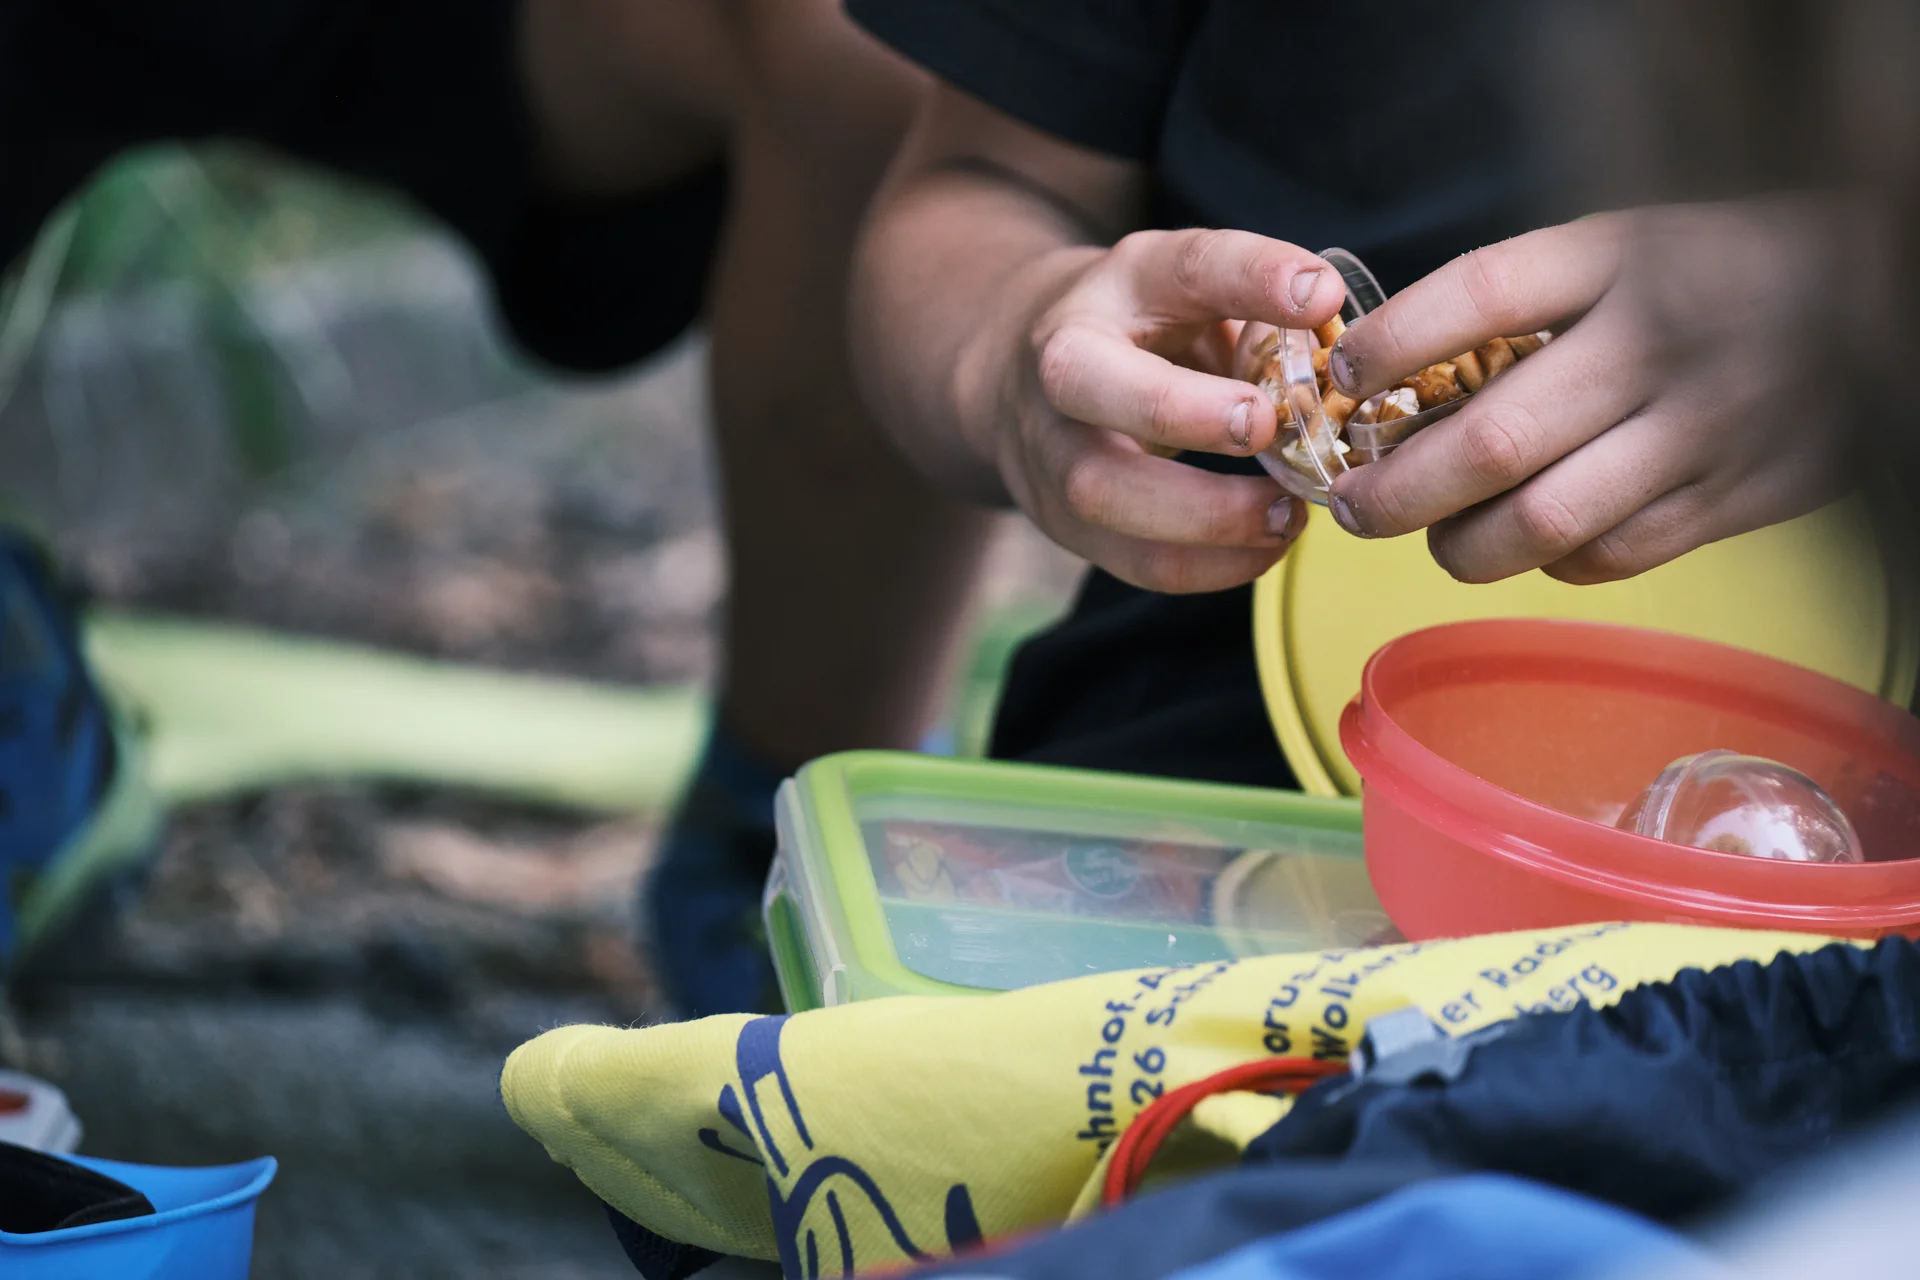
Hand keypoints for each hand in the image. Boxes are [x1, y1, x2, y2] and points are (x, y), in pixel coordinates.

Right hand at [967, 228, 1344, 592]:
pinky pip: (1129, 559)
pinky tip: (1263, 547)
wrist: (1021, 375)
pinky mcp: (1058, 520)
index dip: (1252, 277)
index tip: (1322, 296)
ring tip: (1287, 514)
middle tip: (1265, 426)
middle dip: (1178, 411)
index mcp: (1116, 286)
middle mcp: (1061, 361)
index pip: (1181, 266)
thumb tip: (1334, 317)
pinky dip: (1206, 566)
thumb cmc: (1140, 329)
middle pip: (1085, 381)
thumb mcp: (1192, 289)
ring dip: (1203, 515)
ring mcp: (1047, 447)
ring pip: (1099, 490)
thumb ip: (1258, 298)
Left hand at [1322, 202, 1853, 583]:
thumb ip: (1522, 305)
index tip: (1342, 377)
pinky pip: (1613, 555)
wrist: (1879, 296)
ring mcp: (1704, 427)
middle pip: (1491, 442)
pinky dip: (1552, 562)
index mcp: (1619, 256)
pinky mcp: (1744, 495)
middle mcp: (1657, 342)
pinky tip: (1534, 542)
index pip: (1479, 293)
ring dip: (1461, 546)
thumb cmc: (1712, 274)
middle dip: (1394, 493)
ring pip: (1543, 522)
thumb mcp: (1622, 246)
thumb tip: (1390, 385)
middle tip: (1352, 507)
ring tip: (1435, 536)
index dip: (1391, 342)